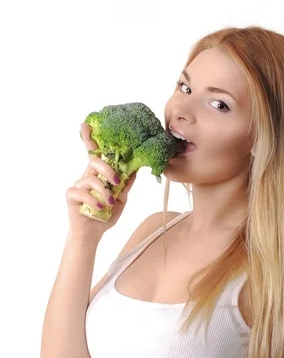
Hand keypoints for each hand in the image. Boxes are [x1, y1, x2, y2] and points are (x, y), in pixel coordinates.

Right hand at [66, 123, 136, 239]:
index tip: (86, 125)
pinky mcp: (71, 195)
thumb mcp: (121, 199)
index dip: (90, 139)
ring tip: (109, 204)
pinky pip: (81, 192)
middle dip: (107, 169)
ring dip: (104, 192)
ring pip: (90, 178)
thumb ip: (126, 184)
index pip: (94, 154)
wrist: (94, 233)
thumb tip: (136, 168)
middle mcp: (87, 176)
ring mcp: (78, 185)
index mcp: (99, 174)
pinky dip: (93, 201)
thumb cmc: (106, 214)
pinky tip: (99, 208)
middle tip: (117, 183)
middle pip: (94, 161)